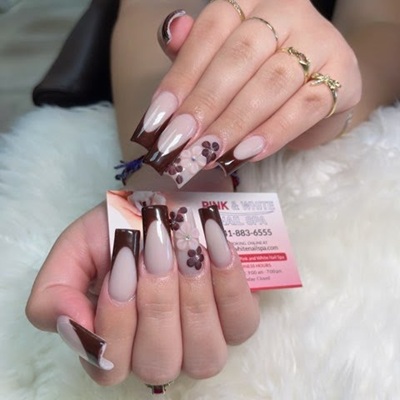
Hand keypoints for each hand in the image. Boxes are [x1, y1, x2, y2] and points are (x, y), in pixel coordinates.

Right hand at [25, 202, 258, 385]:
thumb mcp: (78, 247)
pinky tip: (216, 245)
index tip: (122, 258)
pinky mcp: (237, 319)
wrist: (169, 197)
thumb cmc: (125, 224)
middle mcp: (160, 351)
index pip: (109, 367)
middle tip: (155, 247)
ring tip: (186, 246)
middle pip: (159, 362)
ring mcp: (203, 340)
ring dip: (192, 296)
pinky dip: (228, 283)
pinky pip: (241, 323)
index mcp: (115, 341)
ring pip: (204, 354)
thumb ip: (55, 289)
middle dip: (156, 301)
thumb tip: (70, 325)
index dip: (117, 318)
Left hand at [130, 0, 360, 187]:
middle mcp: (286, 13)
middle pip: (241, 55)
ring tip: (207, 154)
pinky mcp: (343, 77)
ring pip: (272, 82)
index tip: (157, 119)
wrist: (320, 83)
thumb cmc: (261, 73)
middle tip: (179, 143)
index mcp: (250, 3)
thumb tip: (169, 33)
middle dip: (205, 103)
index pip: (211, 30)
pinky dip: (274, 132)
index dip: (182, 75)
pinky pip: (306, 106)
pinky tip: (247, 153)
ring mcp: (319, 42)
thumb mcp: (224, 60)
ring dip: (235, 123)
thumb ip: (195, 50)